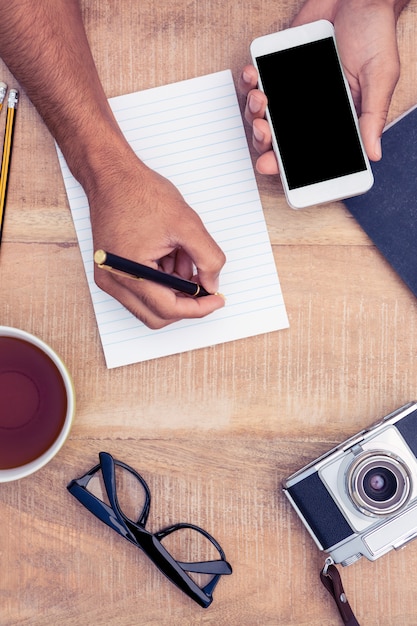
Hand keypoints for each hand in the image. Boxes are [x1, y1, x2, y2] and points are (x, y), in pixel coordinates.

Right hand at [88, 146, 225, 328]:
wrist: (112, 176)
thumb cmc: (141, 193)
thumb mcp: (188, 224)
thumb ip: (208, 259)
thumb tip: (212, 284)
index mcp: (129, 272)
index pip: (168, 309)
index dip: (199, 307)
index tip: (217, 299)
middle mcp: (113, 281)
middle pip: (158, 315)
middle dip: (186, 301)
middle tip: (205, 283)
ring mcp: (109, 277)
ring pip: (150, 305)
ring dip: (173, 289)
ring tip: (181, 256)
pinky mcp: (110, 270)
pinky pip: (140, 291)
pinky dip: (161, 281)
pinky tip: (168, 255)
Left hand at [239, 0, 405, 172]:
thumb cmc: (374, 34)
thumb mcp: (380, 78)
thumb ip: (371, 116)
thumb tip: (373, 153)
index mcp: (333, 120)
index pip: (306, 152)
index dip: (286, 165)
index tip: (270, 165)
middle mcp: (308, 111)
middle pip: (277, 139)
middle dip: (264, 141)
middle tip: (264, 130)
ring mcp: (292, 92)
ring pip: (261, 115)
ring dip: (253, 112)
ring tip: (260, 98)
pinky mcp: (279, 69)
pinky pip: (256, 83)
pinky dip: (248, 83)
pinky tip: (252, 76)